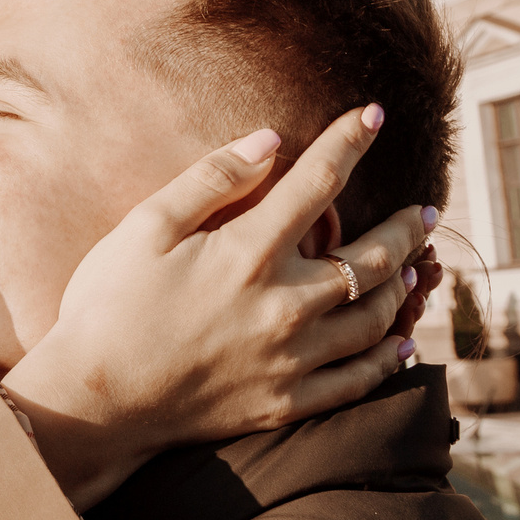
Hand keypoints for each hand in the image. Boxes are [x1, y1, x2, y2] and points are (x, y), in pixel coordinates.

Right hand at [0, 106, 434, 510]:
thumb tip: (270, 141)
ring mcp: (291, 360)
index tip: (372, 116)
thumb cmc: (107, 306)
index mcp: (248, 254)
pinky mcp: (286, 403)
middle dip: (405, 227)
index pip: (319, 182)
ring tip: (412, 266)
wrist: (95, 401)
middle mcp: (284, 306)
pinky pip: (357, 381)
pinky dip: (386, 357)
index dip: (349, 142)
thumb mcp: (145, 227)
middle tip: (424, 211)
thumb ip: (210, 180)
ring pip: (374, 319)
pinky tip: (397, 340)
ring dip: (401, 286)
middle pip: (370, 257)